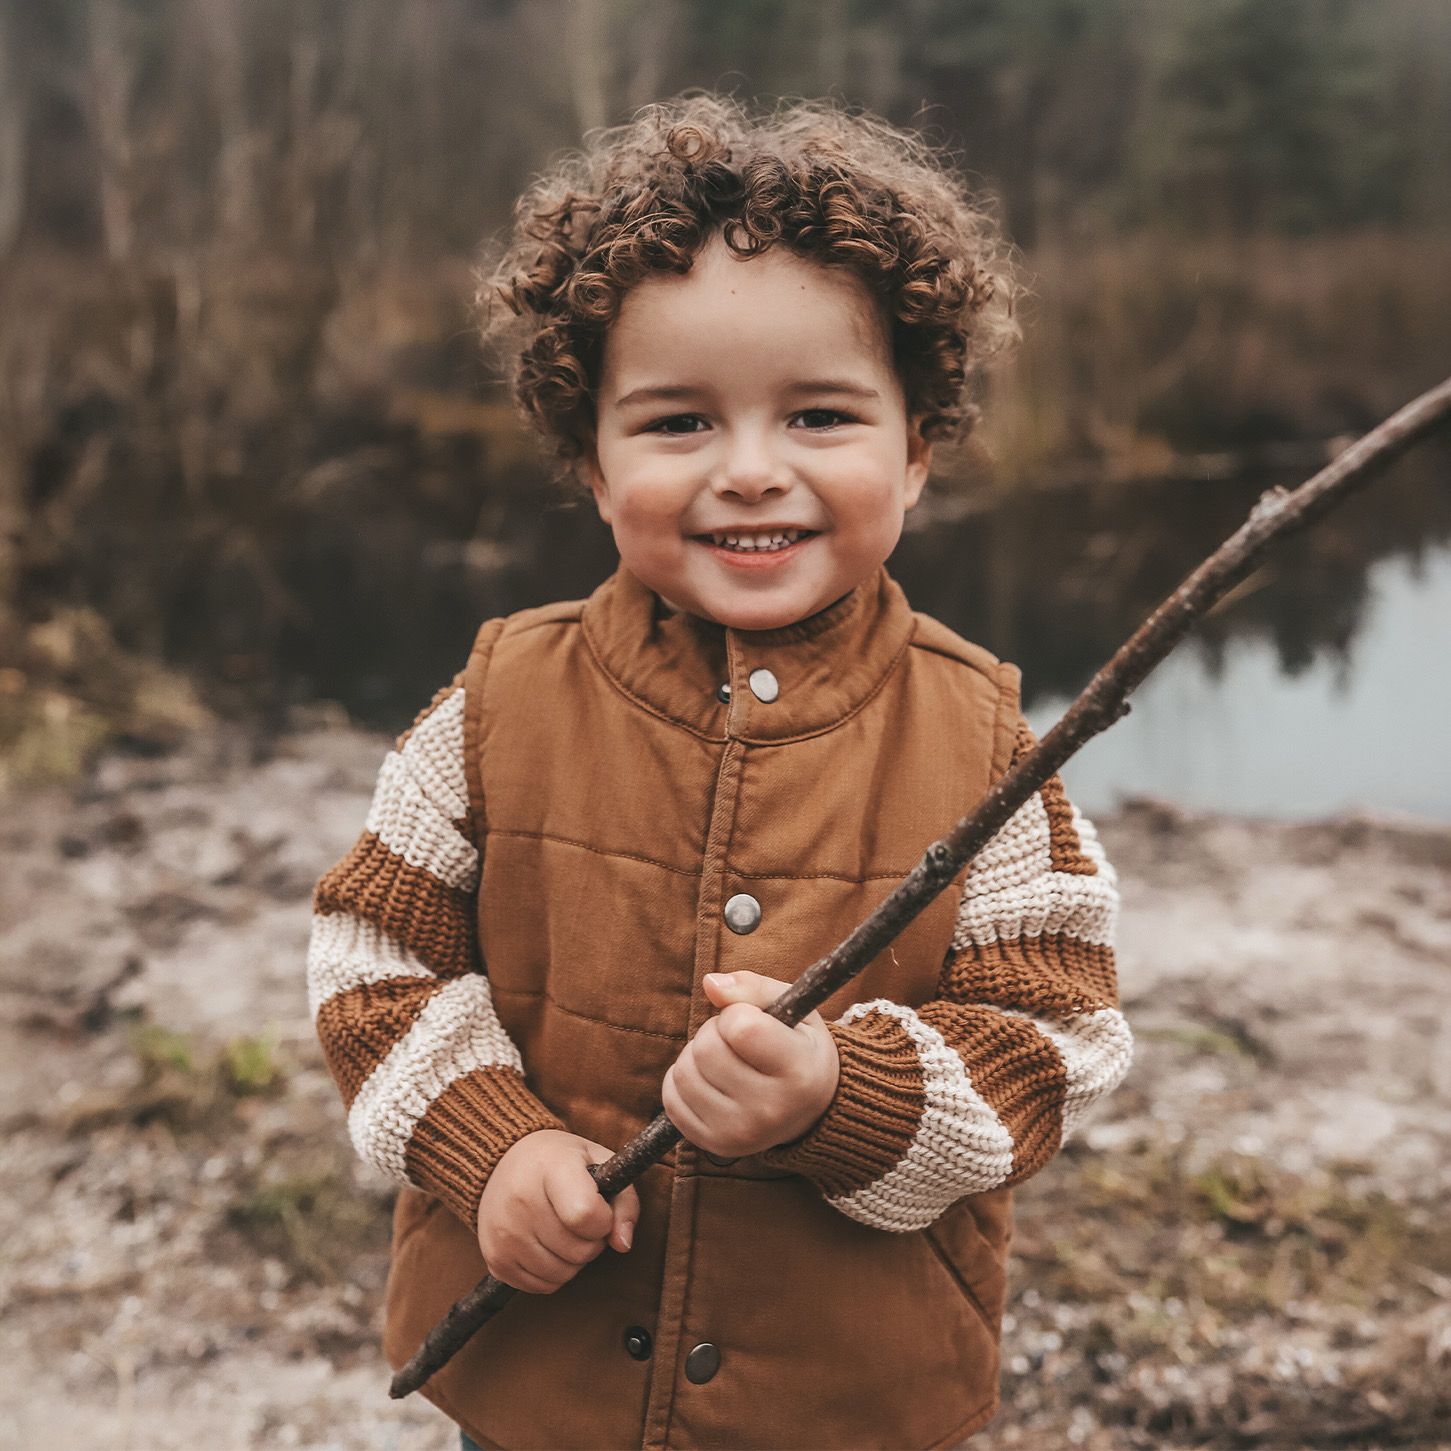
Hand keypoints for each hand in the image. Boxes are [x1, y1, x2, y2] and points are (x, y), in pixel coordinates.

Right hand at [475, 1129, 639, 1294]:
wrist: (502, 1162)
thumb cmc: (560, 1163)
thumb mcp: (600, 1162)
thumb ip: (624, 1201)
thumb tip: (623, 1245)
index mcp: (551, 1168)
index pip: (586, 1215)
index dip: (603, 1220)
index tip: (599, 1208)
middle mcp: (521, 1201)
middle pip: (578, 1251)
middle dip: (591, 1241)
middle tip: (580, 1219)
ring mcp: (504, 1233)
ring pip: (562, 1275)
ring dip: (573, 1260)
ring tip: (563, 1230)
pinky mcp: (495, 1259)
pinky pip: (542, 1286)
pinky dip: (553, 1272)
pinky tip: (546, 1244)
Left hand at [661, 970, 839, 1158]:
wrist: (813, 1108)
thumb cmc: (798, 1046)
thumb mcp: (791, 1007)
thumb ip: (751, 987)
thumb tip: (710, 983)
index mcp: (799, 1072)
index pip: (740, 1028)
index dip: (737, 1013)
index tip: (753, 1020)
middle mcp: (771, 1110)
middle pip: (706, 1050)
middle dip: (714, 1031)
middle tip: (736, 1039)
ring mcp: (741, 1134)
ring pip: (684, 1073)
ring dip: (695, 1054)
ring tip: (724, 1058)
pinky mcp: (715, 1145)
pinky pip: (671, 1100)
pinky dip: (682, 1080)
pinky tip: (709, 1078)